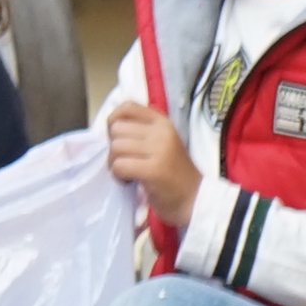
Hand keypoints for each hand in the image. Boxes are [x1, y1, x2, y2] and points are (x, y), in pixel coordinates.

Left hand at [102, 97, 198, 224]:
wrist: (194, 199)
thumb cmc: (173, 174)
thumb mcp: (161, 143)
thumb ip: (141, 131)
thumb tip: (110, 126)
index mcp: (163, 122)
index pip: (128, 107)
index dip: (114, 121)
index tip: (119, 138)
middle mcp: (161, 132)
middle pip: (116, 129)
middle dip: (114, 148)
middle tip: (126, 162)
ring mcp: (159, 150)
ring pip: (116, 147)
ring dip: (114, 163)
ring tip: (128, 173)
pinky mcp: (153, 170)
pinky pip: (119, 165)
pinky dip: (118, 176)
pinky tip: (130, 181)